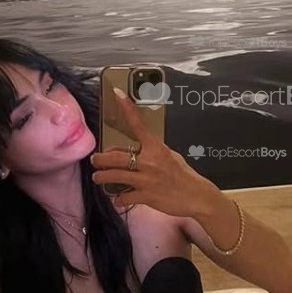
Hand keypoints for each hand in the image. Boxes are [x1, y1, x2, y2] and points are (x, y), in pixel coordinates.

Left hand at [91, 89, 213, 217]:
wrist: (196, 196)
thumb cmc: (183, 175)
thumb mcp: (169, 156)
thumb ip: (151, 151)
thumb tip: (132, 150)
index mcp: (156, 148)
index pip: (138, 125)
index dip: (127, 109)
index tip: (117, 94)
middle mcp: (149, 162)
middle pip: (114, 156)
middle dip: (99, 159)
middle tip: (95, 160)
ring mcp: (146, 180)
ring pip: (113, 176)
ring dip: (101, 177)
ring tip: (98, 178)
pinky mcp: (145, 196)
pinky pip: (122, 197)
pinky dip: (117, 198)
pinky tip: (117, 197)